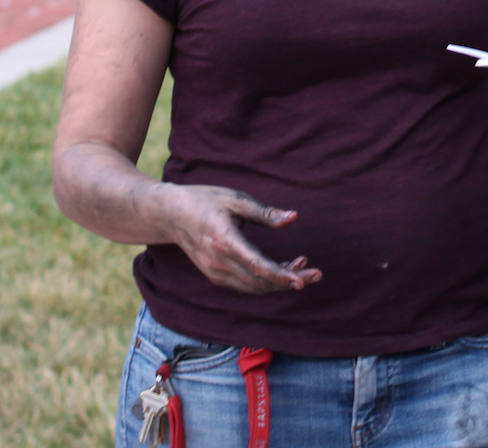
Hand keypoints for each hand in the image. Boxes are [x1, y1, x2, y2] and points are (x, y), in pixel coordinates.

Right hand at [156, 183, 323, 293]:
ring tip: (303, 265)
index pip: (257, 266)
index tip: (303, 280)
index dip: (281, 275)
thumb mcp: (235, 199)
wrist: (171, 215)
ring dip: (279, 282)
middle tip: (317, 273)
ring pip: (254, 287)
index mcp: (224, 241)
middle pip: (259, 282)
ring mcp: (216, 273)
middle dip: (289, 280)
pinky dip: (266, 281)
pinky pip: (246, 285)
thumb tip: (294, 218)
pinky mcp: (216, 275)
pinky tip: (283, 268)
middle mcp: (218, 263)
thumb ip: (265, 212)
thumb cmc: (205, 200)